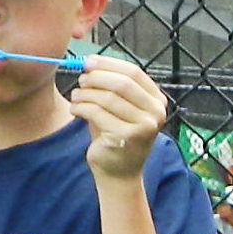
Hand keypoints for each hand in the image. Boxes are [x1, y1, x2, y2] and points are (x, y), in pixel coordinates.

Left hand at [71, 55, 167, 181]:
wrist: (118, 172)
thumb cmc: (115, 133)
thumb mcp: (118, 105)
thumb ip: (111, 84)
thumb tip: (90, 62)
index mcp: (156, 100)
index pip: (133, 72)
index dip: (108, 64)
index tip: (88, 62)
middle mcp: (156, 113)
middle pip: (122, 83)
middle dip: (96, 78)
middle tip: (81, 81)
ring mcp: (144, 126)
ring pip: (107, 97)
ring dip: (85, 94)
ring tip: (76, 98)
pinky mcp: (127, 137)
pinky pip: (97, 113)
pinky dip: (81, 108)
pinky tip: (76, 111)